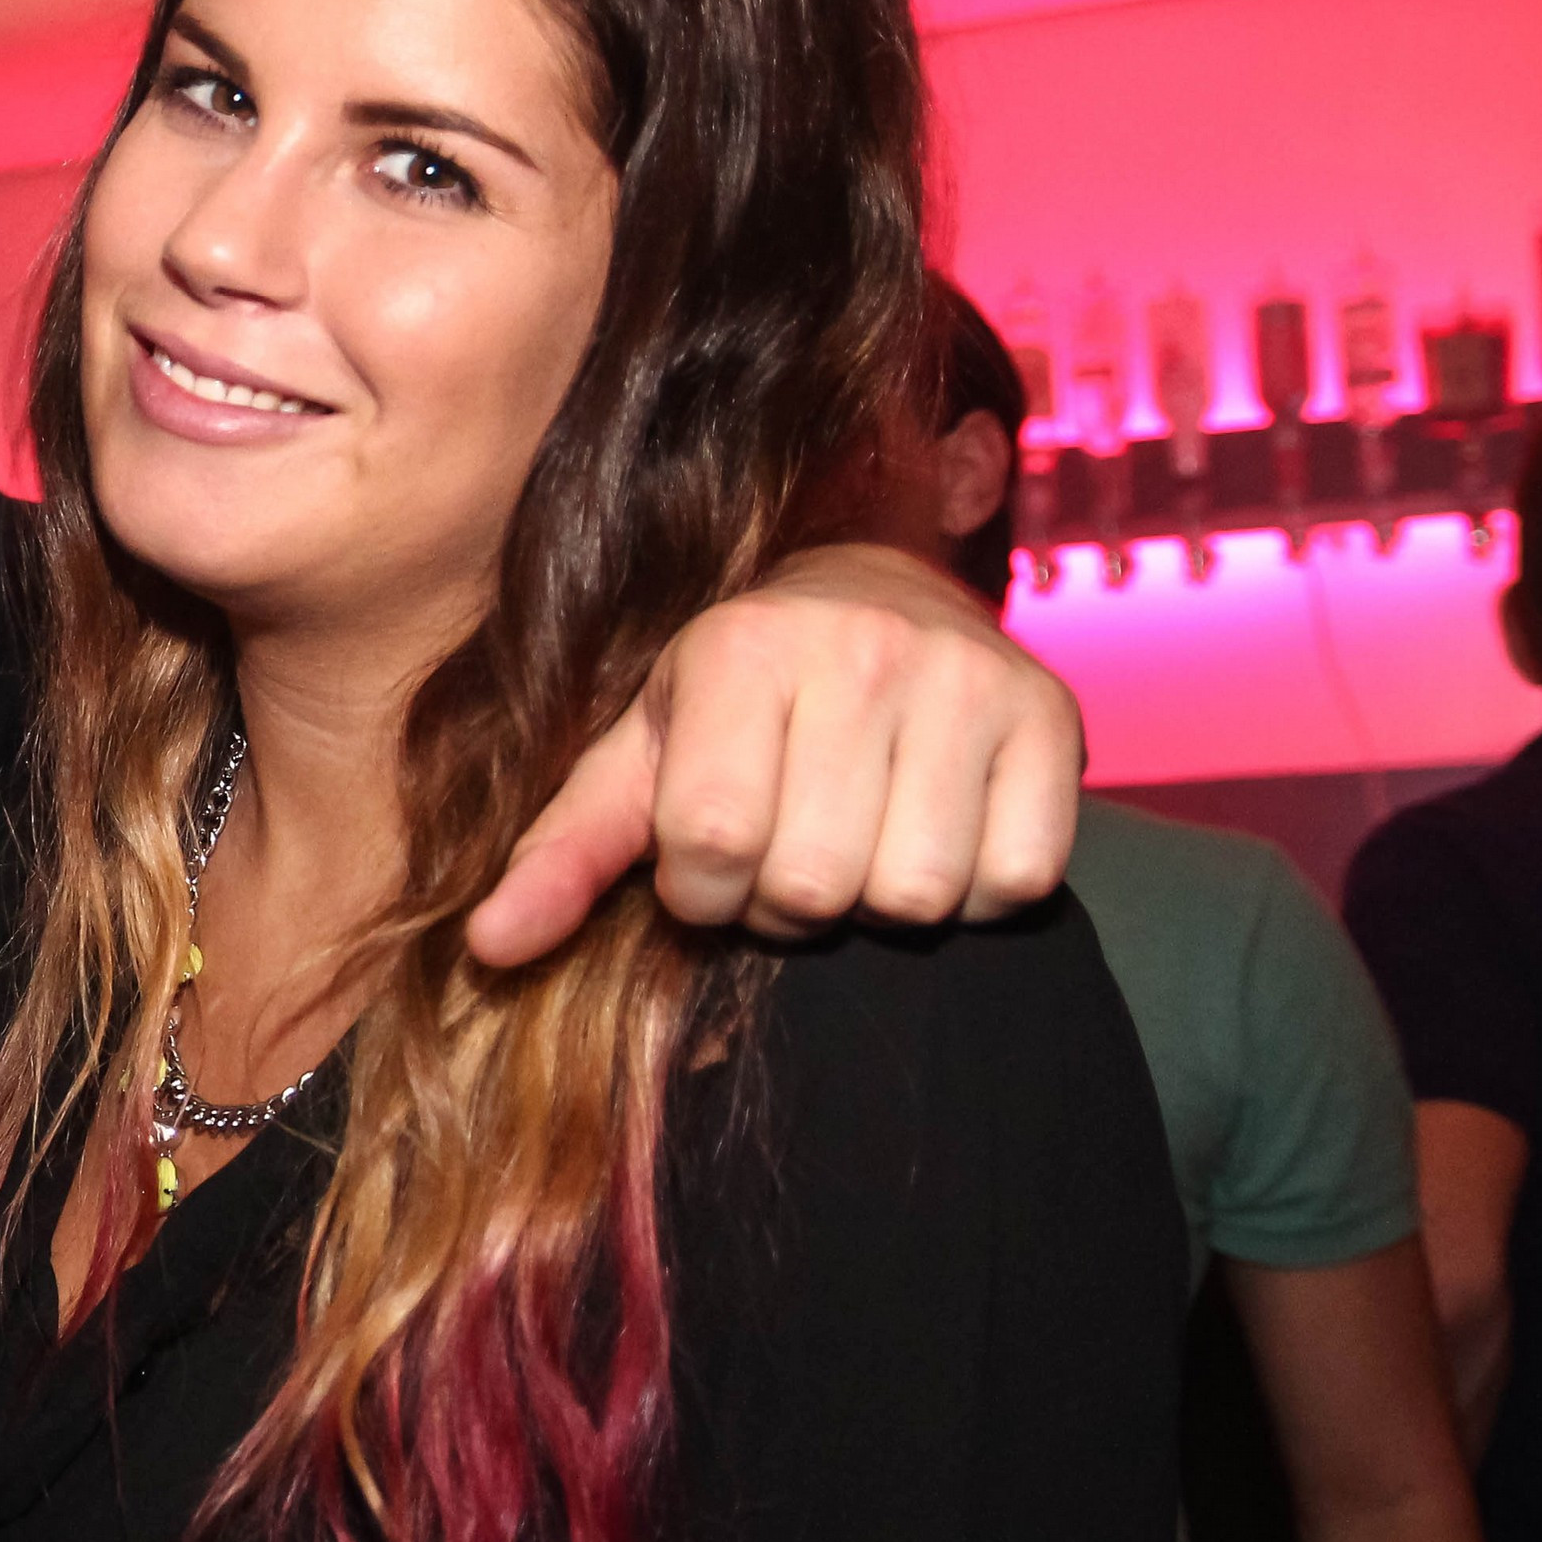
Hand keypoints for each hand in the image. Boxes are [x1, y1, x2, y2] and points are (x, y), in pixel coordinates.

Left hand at [467, 542, 1080, 965]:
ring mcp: (969, 682)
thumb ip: (562, 852)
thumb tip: (486, 947)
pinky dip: (974, 891)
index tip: (709, 858)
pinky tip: (935, 833)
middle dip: (785, 902)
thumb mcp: (639, 755)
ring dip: (876, 902)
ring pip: (915, 894)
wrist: (876, 593)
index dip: (703, 889)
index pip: (714, 846)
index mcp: (740, 650)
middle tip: (789, 848)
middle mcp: (861, 651)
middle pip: (815, 882)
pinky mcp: (1055, 721)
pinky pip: (1013, 882)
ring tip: (857, 839)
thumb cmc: (735, 696)